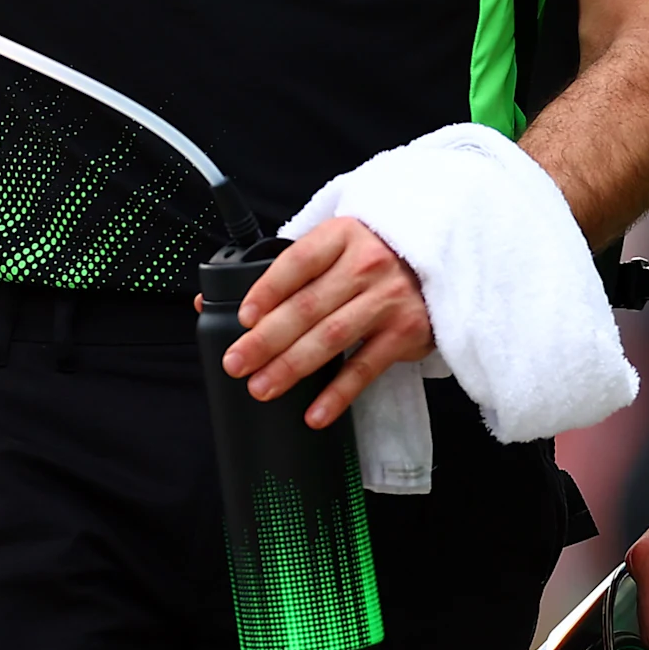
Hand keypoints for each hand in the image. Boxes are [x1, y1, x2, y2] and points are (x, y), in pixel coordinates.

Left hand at [220, 217, 433, 428]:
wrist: (442, 262)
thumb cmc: (371, 259)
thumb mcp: (333, 249)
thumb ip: (282, 273)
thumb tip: (206, 301)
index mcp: (342, 236)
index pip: (297, 262)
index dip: (267, 291)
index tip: (243, 318)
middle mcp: (367, 264)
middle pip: (307, 306)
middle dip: (266, 339)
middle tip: (237, 364)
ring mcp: (388, 298)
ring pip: (331, 337)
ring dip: (292, 366)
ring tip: (261, 388)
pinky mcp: (407, 331)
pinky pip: (366, 367)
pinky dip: (339, 394)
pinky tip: (315, 413)